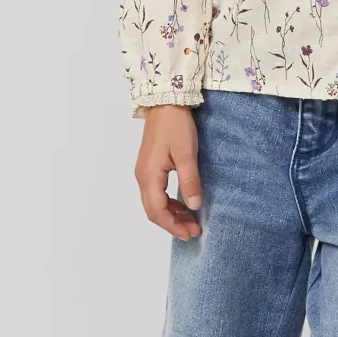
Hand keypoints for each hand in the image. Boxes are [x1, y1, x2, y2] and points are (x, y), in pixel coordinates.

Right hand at [135, 105, 203, 240]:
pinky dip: (168, 202)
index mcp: (149, 176)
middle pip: (153, 210)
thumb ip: (190, 181)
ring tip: (190, 220)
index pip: (158, 211)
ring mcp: (145, 171)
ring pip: (154, 202)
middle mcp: (142, 177)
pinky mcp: (150, 166)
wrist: (166, 103)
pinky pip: (156, 192)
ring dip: (171, 214)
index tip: (191, 233)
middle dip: (173, 224)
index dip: (173, 226)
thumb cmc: (176, 126)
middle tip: (193, 231)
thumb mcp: (186, 154)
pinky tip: (182, 203)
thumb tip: (194, 206)